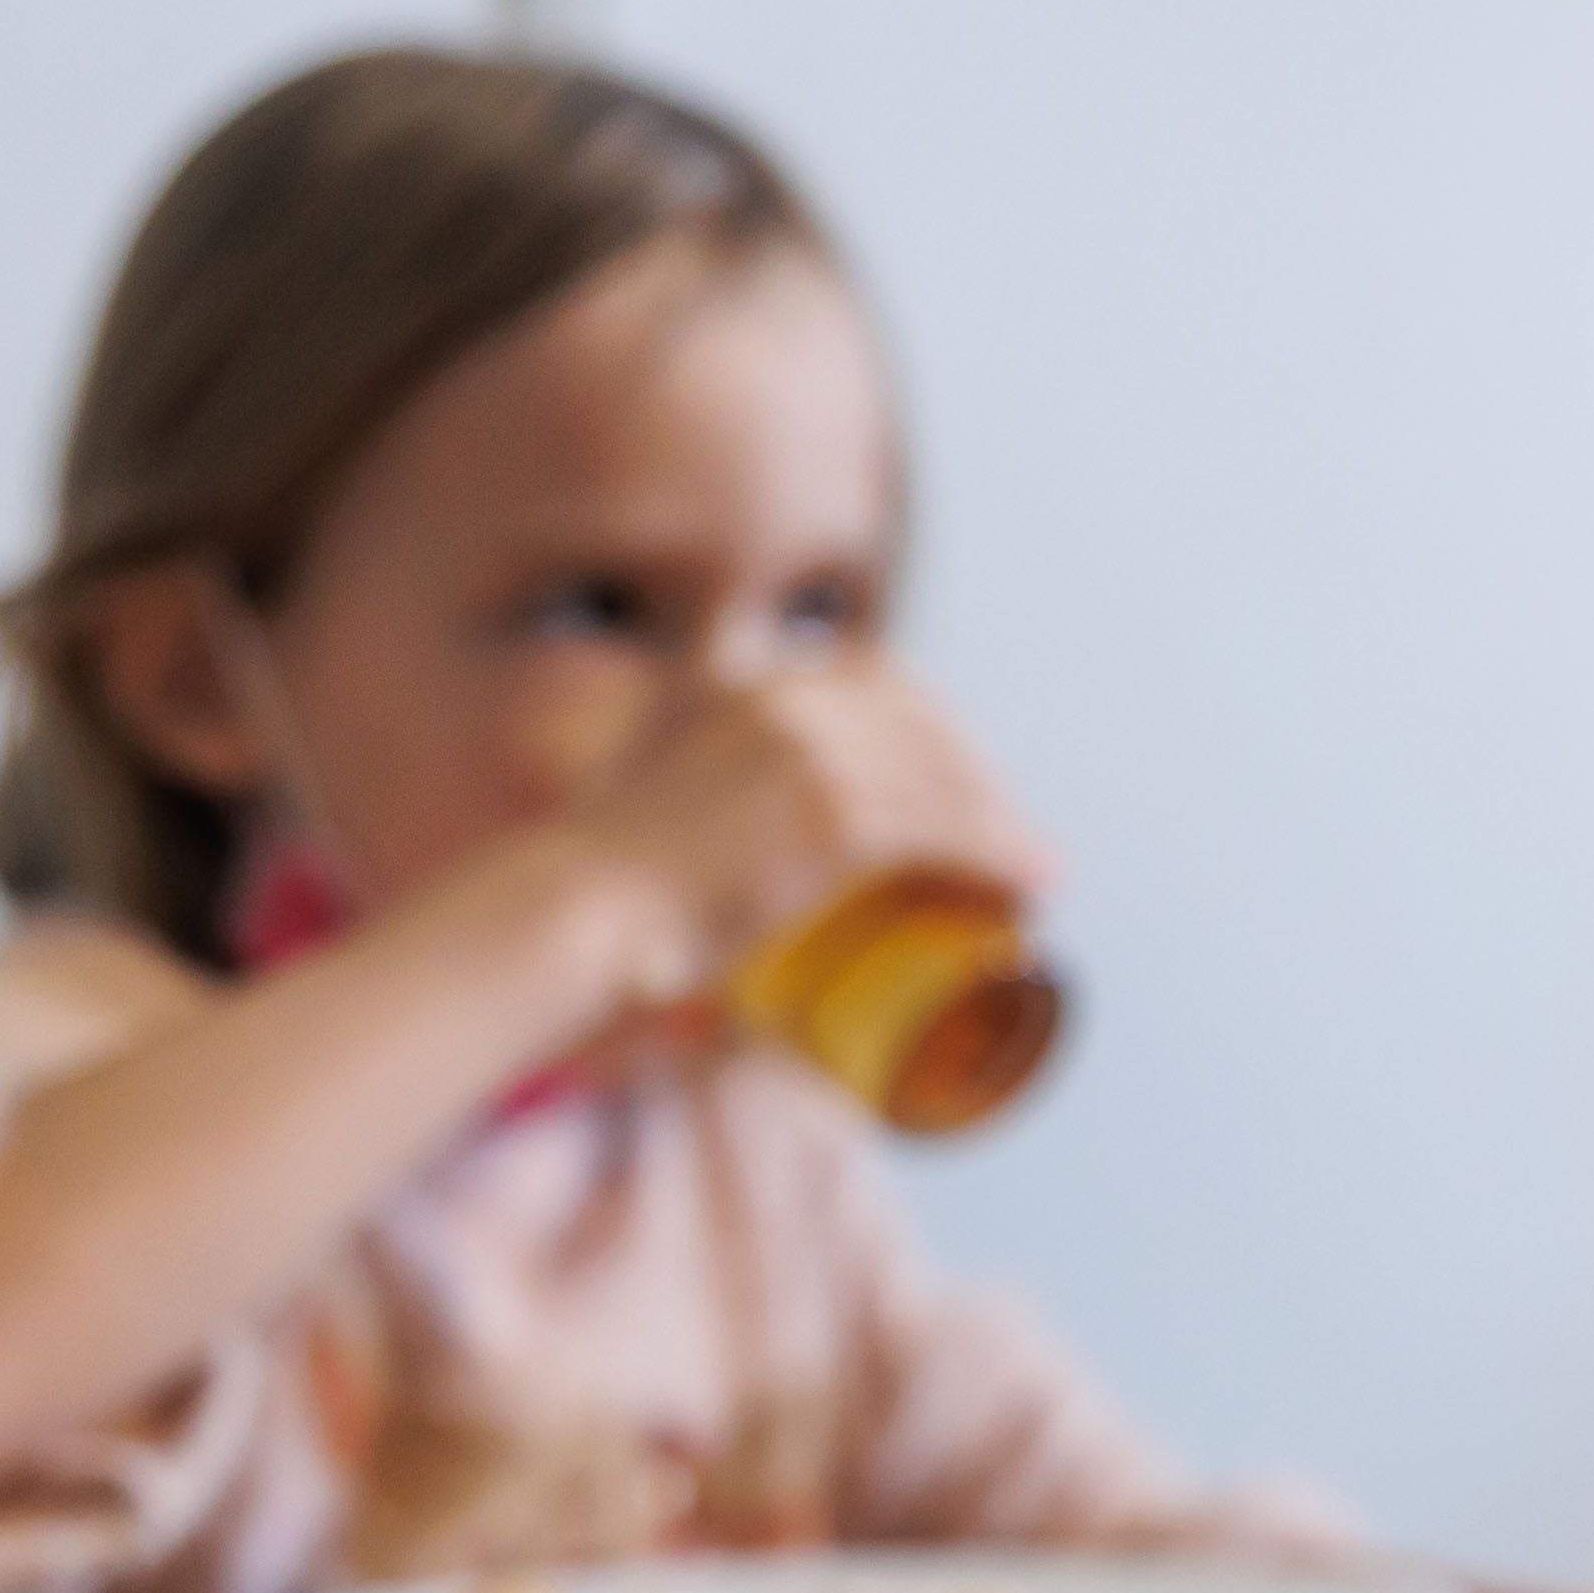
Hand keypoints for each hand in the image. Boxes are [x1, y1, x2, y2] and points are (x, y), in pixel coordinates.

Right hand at [556, 659, 1055, 996]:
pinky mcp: (831, 813)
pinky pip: (950, 826)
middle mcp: (773, 695)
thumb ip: (664, 817)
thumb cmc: (582, 904)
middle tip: (1006, 837)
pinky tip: (1032, 881)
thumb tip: (681, 889)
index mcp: (727, 680)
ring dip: (1001, 822)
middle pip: (921, 717)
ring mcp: (806, 748)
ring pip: (944, 776)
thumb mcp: (630, 821)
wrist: (562, 919)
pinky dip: (1002, 853)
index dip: (929, 723)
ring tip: (1029, 872)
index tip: (955, 775)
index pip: (866, 673)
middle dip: (977, 771)